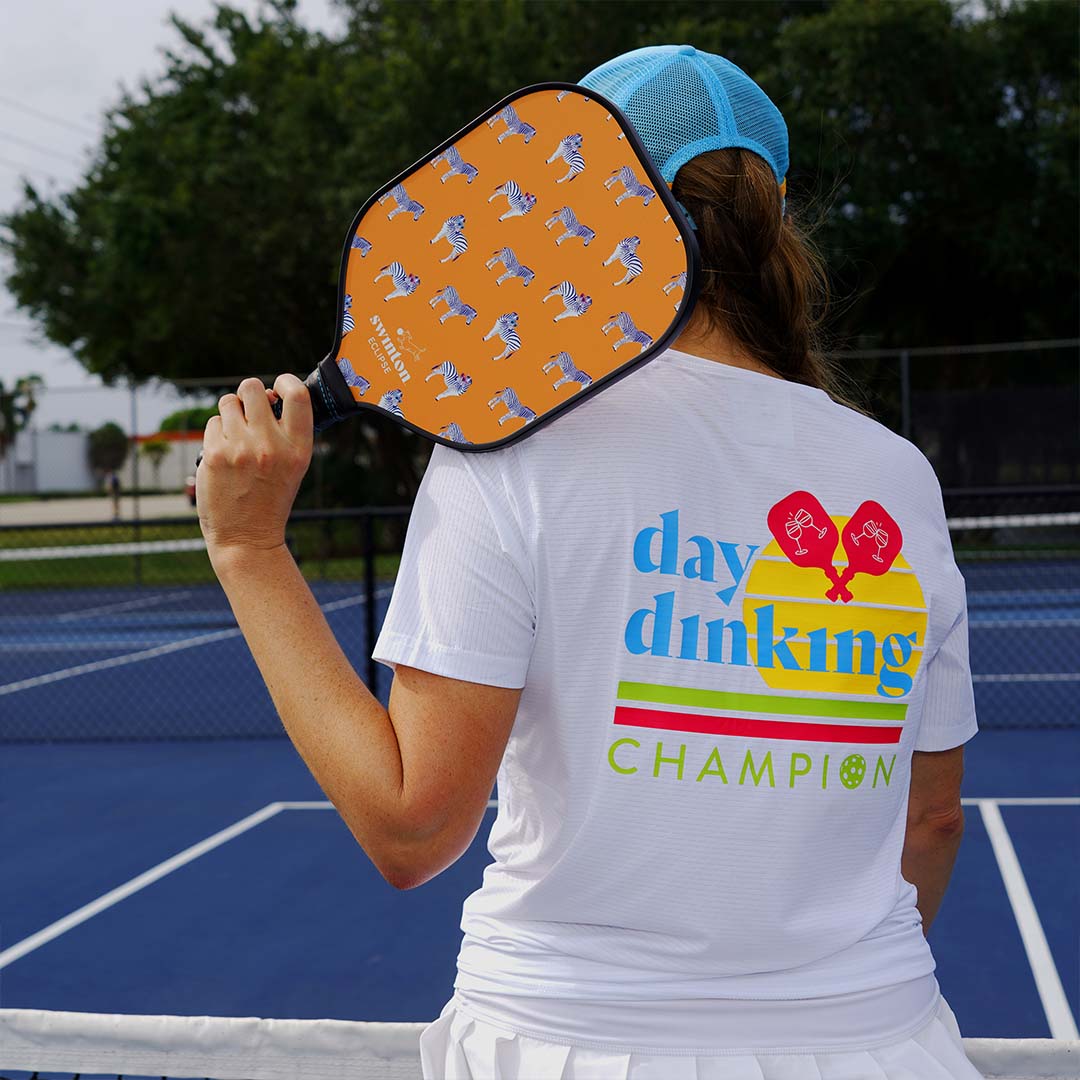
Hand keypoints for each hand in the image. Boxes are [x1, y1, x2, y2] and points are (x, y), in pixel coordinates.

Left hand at [196, 374, 312, 562]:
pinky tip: (225, 455)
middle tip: (249, 411)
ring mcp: (241, 449)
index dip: (286, 381)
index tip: (279, 385)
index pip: (298, 395)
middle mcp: (271, 446)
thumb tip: (267, 393)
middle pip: (252, 388)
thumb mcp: (293, 466)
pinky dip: (217, 434)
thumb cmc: (271, 498)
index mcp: (298, 448)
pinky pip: (213, 424)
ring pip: (228, 402)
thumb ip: (285, 431)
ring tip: (237, 437)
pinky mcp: (215, 455)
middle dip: (248, 393)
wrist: (247, 538)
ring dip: (231, 413)